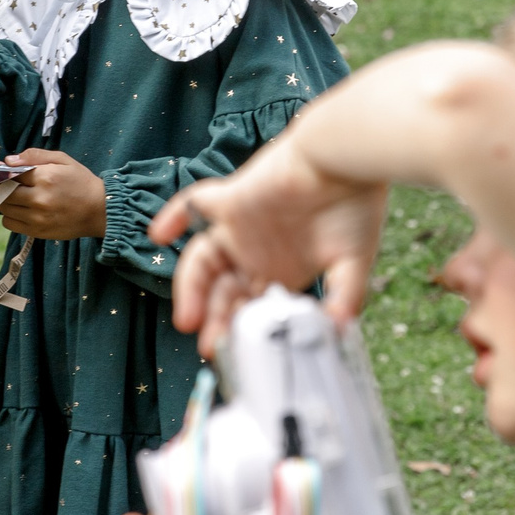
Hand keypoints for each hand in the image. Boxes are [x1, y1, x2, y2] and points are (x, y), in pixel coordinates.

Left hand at [0, 149, 107, 239]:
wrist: (99, 210)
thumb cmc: (81, 182)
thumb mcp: (62, 160)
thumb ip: (35, 156)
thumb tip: (9, 160)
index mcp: (45, 177)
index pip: (10, 174)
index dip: (2, 171)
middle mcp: (38, 199)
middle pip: (3, 192)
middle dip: (0, 186)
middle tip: (5, 183)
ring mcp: (37, 217)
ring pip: (4, 208)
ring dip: (6, 201)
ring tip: (17, 197)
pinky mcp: (37, 231)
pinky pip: (10, 224)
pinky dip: (10, 216)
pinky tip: (21, 210)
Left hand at [152, 135, 388, 354]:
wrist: (347, 160)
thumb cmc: (355, 207)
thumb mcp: (353, 261)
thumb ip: (345, 297)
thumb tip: (339, 329)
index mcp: (284, 271)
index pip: (252, 308)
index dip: (242, 330)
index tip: (237, 354)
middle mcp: (258, 253)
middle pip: (223, 293)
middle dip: (215, 320)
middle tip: (210, 346)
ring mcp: (241, 228)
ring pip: (203, 263)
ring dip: (191, 290)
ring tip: (187, 319)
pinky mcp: (232, 200)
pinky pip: (193, 205)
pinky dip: (174, 216)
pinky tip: (159, 235)